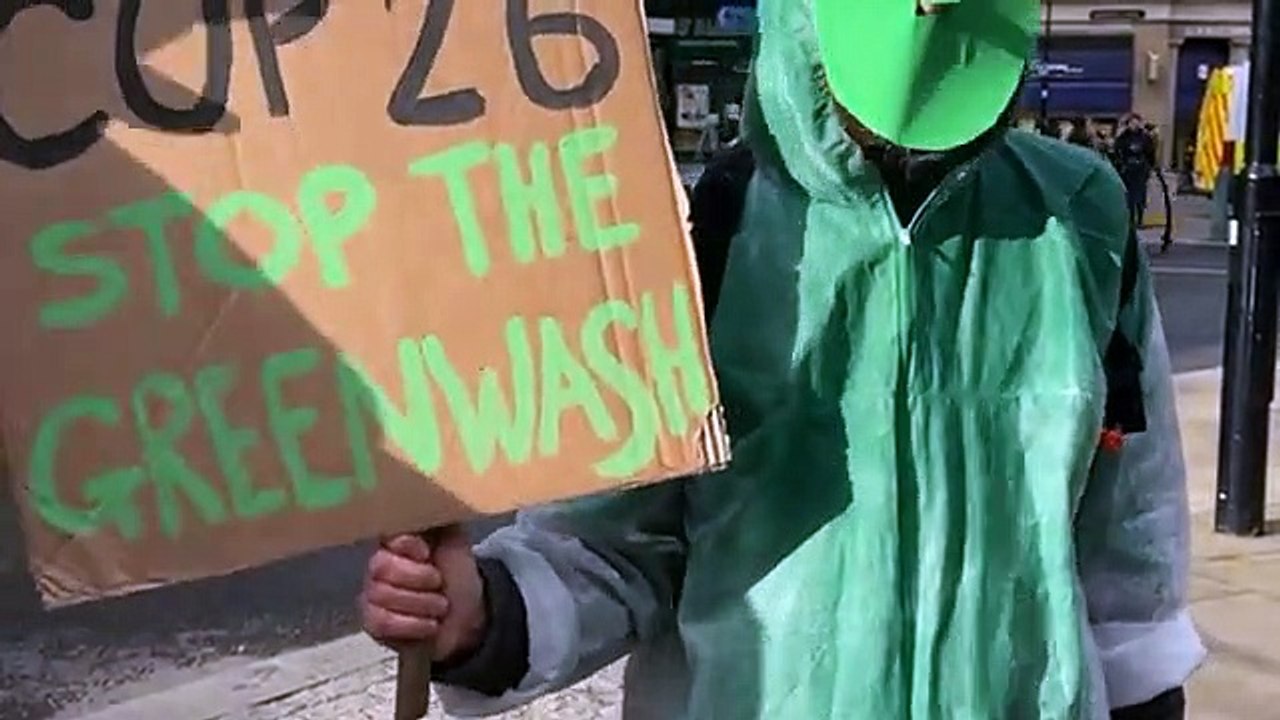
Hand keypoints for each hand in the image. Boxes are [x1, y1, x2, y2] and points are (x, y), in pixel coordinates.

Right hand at [360, 525, 486, 662]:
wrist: (467, 615)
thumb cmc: (457, 573)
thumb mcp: (455, 539)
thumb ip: (439, 515)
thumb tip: (428, 490)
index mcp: (397, 540)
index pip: (387, 535)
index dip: (408, 546)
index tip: (427, 554)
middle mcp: (378, 564)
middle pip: (381, 567)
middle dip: (420, 579)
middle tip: (439, 585)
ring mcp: (372, 594)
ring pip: (383, 596)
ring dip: (422, 605)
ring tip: (440, 607)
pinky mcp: (372, 624)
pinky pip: (382, 623)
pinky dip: (413, 626)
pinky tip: (429, 625)